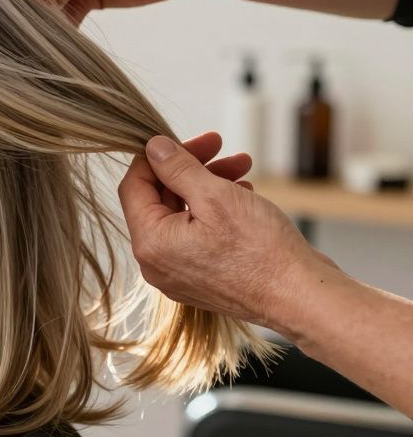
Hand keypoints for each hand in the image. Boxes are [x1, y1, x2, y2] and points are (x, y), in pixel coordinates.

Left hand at [117, 132, 333, 328]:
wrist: (302, 298)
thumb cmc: (262, 251)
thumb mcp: (215, 196)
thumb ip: (177, 169)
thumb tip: (154, 148)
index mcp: (150, 243)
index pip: (134, 186)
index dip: (158, 156)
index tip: (185, 139)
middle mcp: (157, 263)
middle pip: (160, 199)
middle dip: (191, 168)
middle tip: (220, 146)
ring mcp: (179, 273)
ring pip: (183, 214)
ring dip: (209, 185)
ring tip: (242, 167)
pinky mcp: (202, 278)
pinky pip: (197, 234)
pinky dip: (216, 209)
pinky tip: (244, 192)